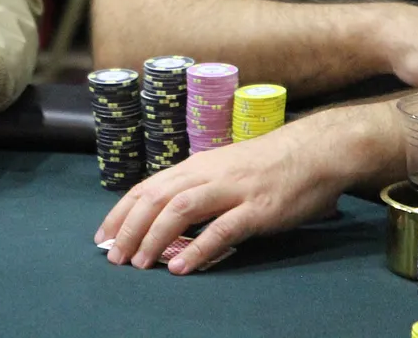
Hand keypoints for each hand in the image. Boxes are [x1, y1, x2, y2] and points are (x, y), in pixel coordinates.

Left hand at [94, 120, 338, 274]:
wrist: (315, 150)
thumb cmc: (269, 163)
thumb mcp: (225, 168)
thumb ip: (198, 187)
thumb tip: (166, 214)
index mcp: (197, 165)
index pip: (148, 187)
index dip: (122, 212)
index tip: (102, 235)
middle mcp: (208, 173)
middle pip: (157, 197)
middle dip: (129, 227)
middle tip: (113, 256)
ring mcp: (233, 190)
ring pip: (181, 209)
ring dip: (154, 237)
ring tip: (138, 263)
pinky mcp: (257, 209)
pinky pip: (221, 230)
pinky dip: (198, 249)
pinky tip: (181, 267)